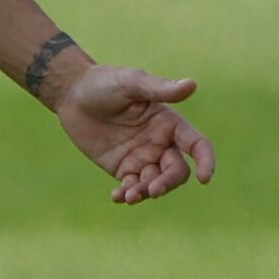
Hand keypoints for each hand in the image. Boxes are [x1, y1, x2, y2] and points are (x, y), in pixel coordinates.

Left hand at [54, 66, 215, 204]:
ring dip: (146, 192)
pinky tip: (117, 196)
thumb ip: (159, 88)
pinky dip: (127, 194)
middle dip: (168, 183)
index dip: (206, 161)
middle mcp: (160, 143)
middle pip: (177, 171)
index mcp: (169, 123)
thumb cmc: (104, 83)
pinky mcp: (122, 168)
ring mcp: (142, 157)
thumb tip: (192, 84)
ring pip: (155, 183)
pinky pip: (132, 187)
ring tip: (129, 195)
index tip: (204, 178)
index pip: (197, 144)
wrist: (72, 94)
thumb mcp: (131, 82)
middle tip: (153, 190)